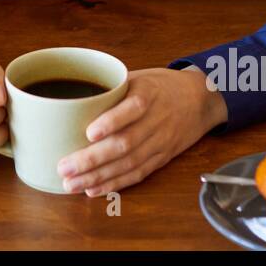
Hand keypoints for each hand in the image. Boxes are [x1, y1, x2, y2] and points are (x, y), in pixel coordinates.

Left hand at [57, 66, 226, 195]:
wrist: (201, 99)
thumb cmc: (161, 85)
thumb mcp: (139, 75)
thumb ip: (111, 87)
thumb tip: (72, 99)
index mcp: (149, 93)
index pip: (133, 108)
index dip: (112, 121)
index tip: (89, 132)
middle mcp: (156, 119)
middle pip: (126, 143)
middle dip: (92, 159)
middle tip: (64, 167)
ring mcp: (160, 142)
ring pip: (129, 163)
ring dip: (98, 177)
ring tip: (71, 184)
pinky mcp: (162, 158)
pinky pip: (138, 174)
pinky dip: (115, 184)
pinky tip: (93, 189)